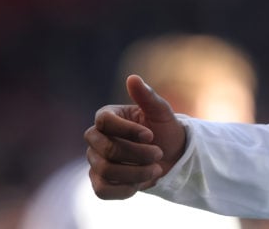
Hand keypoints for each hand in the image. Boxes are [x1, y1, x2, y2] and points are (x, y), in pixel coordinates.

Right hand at [83, 74, 186, 198]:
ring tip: (156, 169)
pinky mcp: (99, 182)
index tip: (150, 136)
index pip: (104, 121)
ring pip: (105, 170)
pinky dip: (124, 189)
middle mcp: (96, 138)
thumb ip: (147, 96)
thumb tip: (132, 78)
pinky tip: (142, 183)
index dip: (127, 130)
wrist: (173, 158)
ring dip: (135, 172)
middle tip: (159, 154)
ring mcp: (95, 161)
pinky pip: (102, 190)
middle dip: (136, 154)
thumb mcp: (162, 112)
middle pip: (105, 149)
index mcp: (107, 117)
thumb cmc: (165, 131)